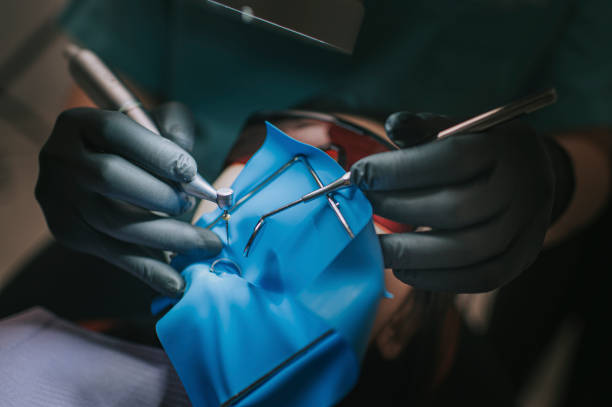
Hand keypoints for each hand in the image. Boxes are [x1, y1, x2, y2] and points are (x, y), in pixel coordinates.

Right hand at [36, 102, 221, 296]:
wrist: (97, 165)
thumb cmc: (137, 142)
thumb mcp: (154, 121)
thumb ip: (174, 128)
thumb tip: (190, 171)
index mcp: (79, 123)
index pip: (114, 132)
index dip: (155, 152)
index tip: (191, 171)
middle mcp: (60, 158)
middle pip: (110, 179)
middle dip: (160, 196)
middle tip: (193, 205)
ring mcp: (59, 199)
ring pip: (114, 223)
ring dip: (167, 237)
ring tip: (206, 244)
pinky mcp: (68, 232)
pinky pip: (114, 255)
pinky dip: (150, 271)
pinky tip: (179, 285)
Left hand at [350, 112, 555, 291]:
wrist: (530, 174)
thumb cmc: (477, 149)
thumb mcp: (455, 127)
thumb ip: (423, 127)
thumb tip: (393, 126)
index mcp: (505, 146)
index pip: (452, 158)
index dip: (400, 170)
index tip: (359, 176)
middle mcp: (522, 186)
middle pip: (457, 208)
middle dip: (399, 210)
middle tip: (365, 209)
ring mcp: (527, 226)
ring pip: (467, 249)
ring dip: (412, 253)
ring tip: (377, 247)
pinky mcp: (522, 258)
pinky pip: (480, 278)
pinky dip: (436, 278)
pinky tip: (404, 269)